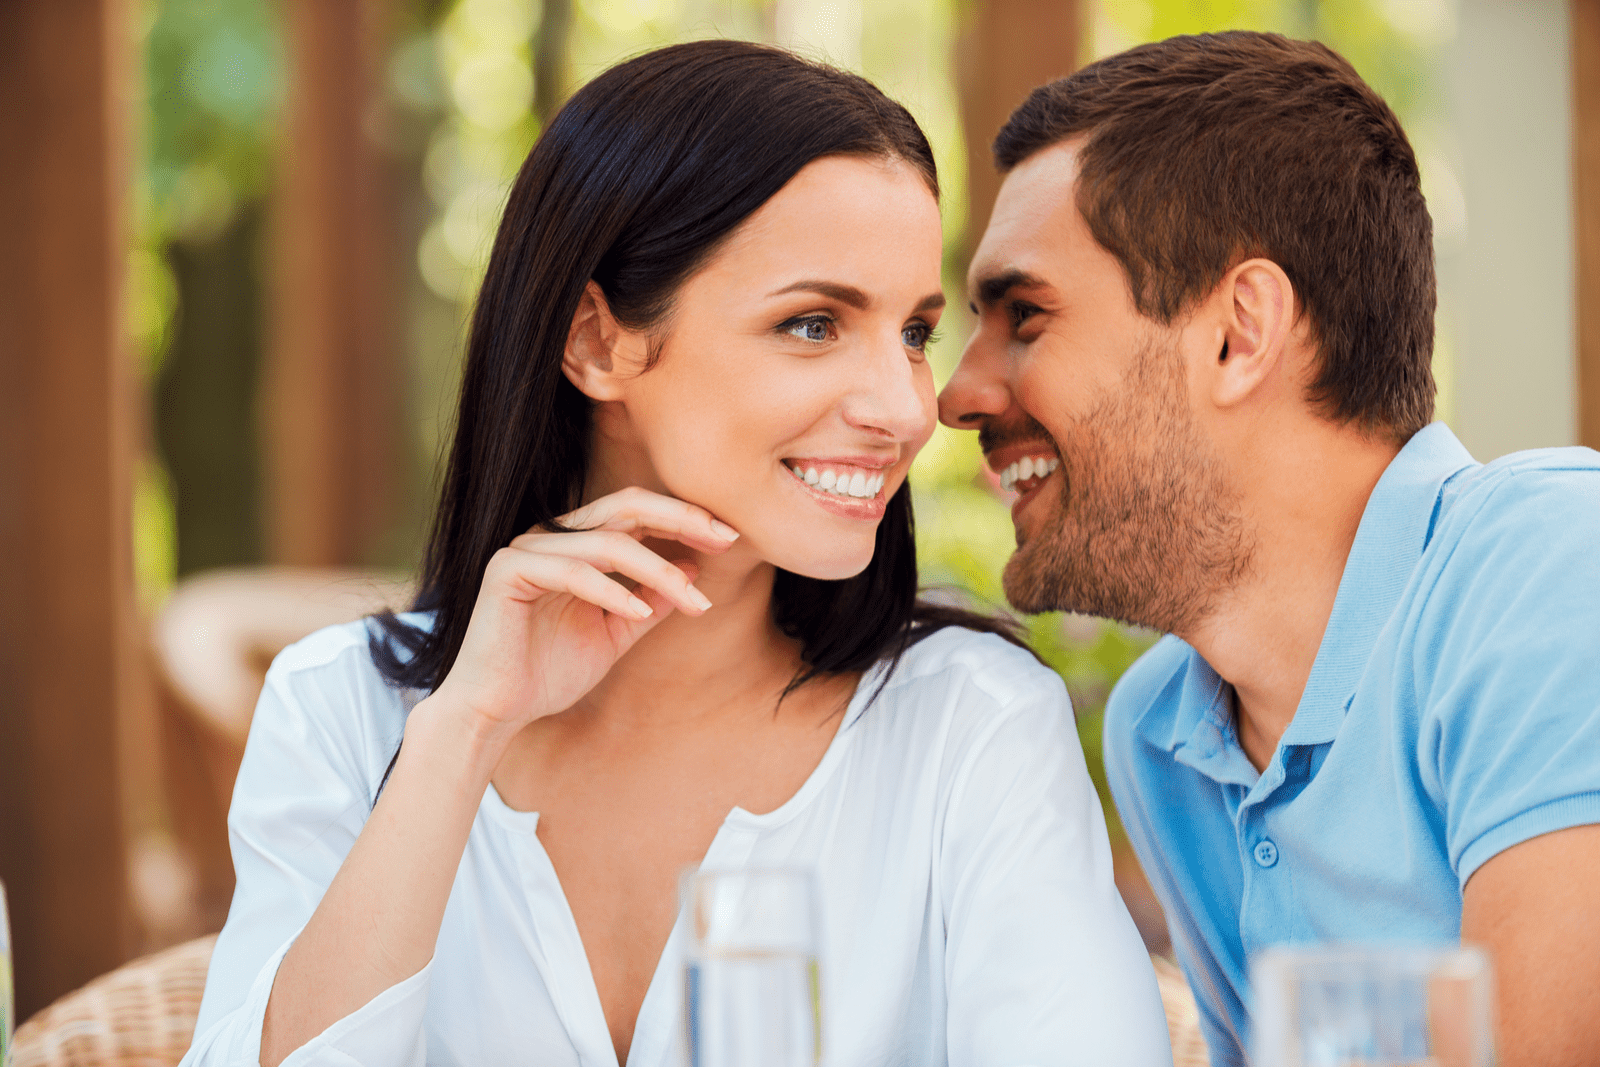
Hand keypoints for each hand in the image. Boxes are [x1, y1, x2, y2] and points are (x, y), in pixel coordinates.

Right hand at [427, 486, 739, 740]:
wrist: (496, 712)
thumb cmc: (549, 673)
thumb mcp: (617, 633)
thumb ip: (650, 599)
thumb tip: (693, 566)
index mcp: (577, 544)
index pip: (637, 513)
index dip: (685, 518)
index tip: (730, 537)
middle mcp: (551, 536)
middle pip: (626, 506)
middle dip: (681, 518)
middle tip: (725, 538)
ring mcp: (526, 549)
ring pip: (608, 542)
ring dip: (658, 570)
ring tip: (693, 600)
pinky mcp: (506, 570)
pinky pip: (572, 571)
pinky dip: (612, 591)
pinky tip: (642, 612)